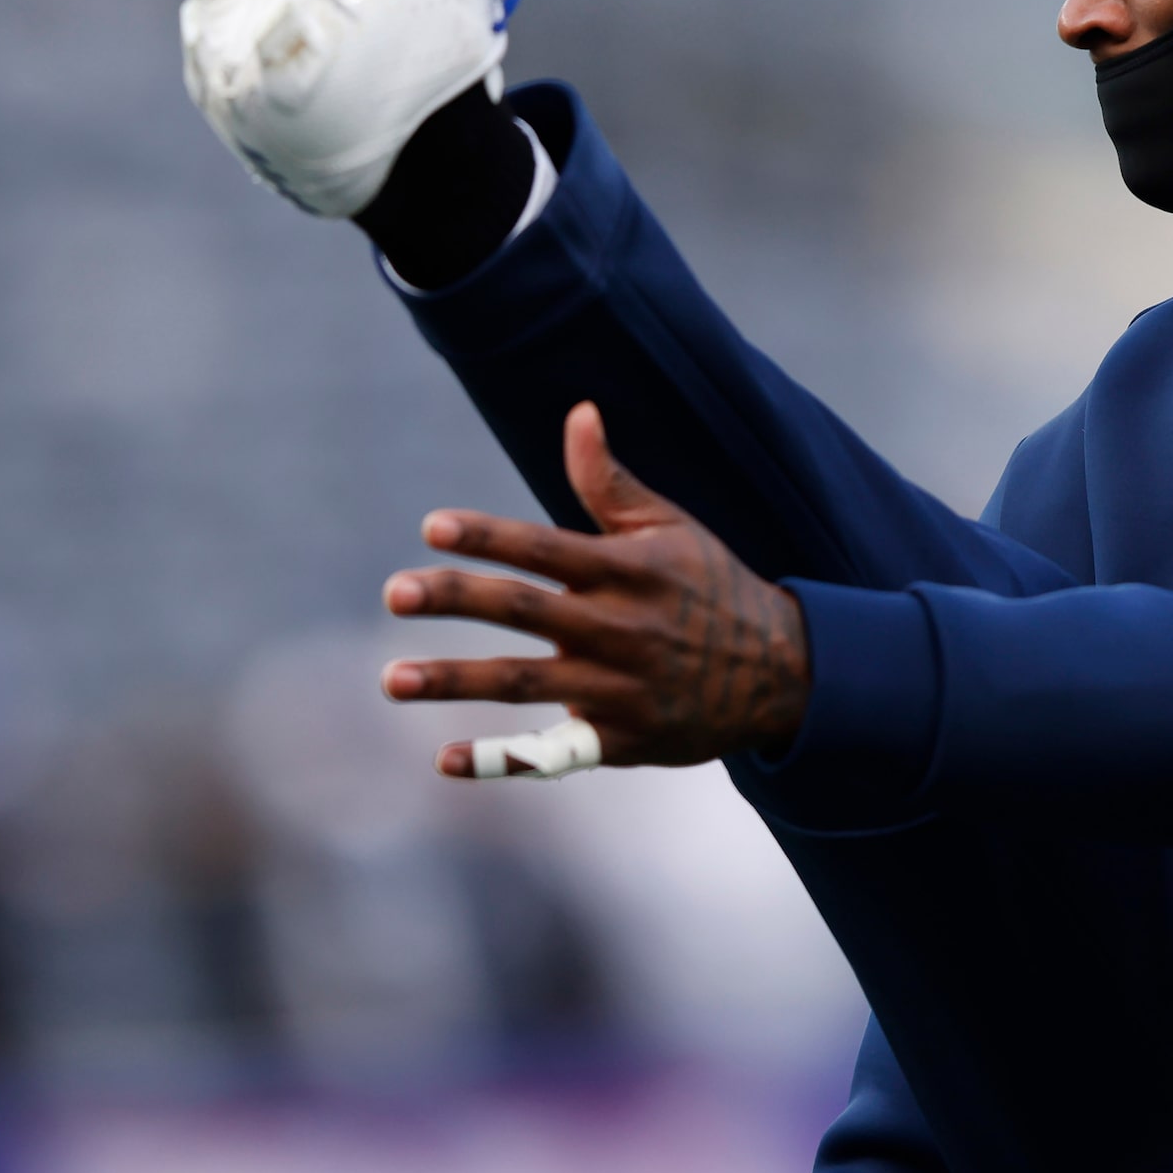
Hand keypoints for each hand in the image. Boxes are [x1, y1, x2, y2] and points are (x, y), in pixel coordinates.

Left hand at [381, 402, 808, 776]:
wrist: (780, 674)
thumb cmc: (711, 586)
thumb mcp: (670, 528)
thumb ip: (610, 480)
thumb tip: (578, 411)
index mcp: (628, 571)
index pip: (548, 548)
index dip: (490, 536)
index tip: (431, 526)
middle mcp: (620, 628)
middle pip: (525, 611)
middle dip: (457, 599)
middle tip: (394, 592)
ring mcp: (617, 689)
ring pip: (524, 683)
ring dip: (455, 680)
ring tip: (391, 678)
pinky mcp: (619, 739)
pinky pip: (550, 754)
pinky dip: (499, 760)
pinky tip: (444, 759)